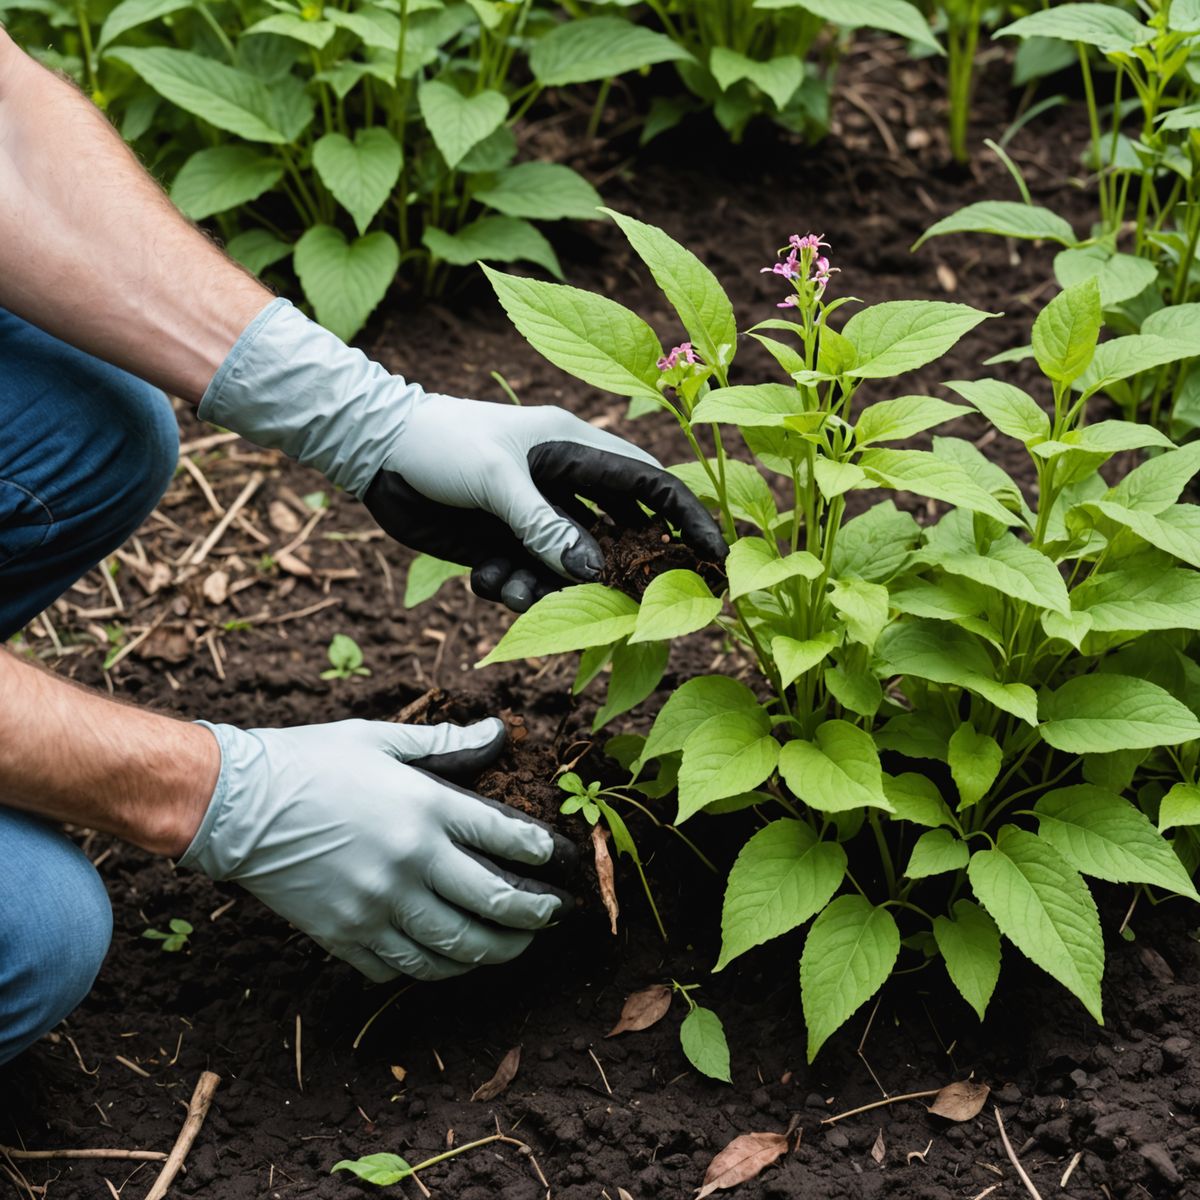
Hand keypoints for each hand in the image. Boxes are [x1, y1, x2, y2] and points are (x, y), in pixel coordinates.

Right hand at [181, 717, 568, 981]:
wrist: (235, 802)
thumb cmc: (310, 760)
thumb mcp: (381, 739)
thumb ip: (446, 742)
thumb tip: (498, 731)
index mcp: (425, 807)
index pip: (508, 837)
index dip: (545, 853)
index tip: (562, 861)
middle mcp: (410, 862)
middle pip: (495, 905)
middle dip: (537, 915)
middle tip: (556, 915)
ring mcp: (377, 906)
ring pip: (455, 949)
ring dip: (495, 952)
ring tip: (514, 946)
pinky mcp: (345, 935)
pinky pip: (401, 969)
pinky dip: (431, 969)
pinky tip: (446, 959)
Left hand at [362, 395, 728, 609]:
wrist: (372, 452)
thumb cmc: (438, 444)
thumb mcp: (495, 480)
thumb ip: (545, 526)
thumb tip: (594, 573)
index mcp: (576, 449)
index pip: (650, 483)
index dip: (687, 518)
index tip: (716, 557)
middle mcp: (565, 485)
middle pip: (617, 537)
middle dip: (615, 575)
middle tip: (619, 610)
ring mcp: (536, 517)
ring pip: (569, 571)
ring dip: (545, 590)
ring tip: (504, 581)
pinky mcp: (506, 543)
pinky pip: (529, 582)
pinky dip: (510, 591)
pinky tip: (480, 578)